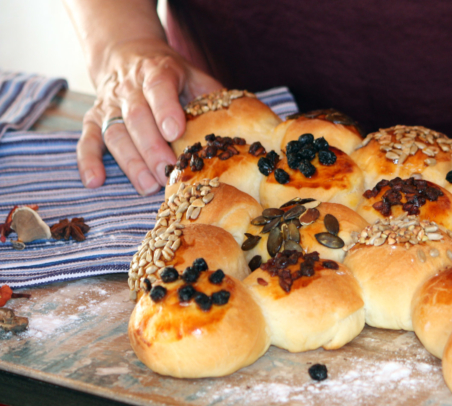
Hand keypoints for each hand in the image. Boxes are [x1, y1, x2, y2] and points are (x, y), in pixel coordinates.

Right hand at [77, 39, 221, 194]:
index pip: (159, 87)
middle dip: (151, 147)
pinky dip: (87, 161)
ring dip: (129, 161)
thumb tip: (246, 121)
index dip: (166, 109)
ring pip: (114, 133)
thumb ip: (214, 97)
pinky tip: (95, 181)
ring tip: (147, 185)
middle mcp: (129, 88)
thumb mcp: (193, 76)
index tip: (176, 132)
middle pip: (136, 117)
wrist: (128, 55)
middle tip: (167, 173)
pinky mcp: (93, 119)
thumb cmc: (171, 75)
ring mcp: (109, 105)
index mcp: (157, 73)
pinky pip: (86, 140)